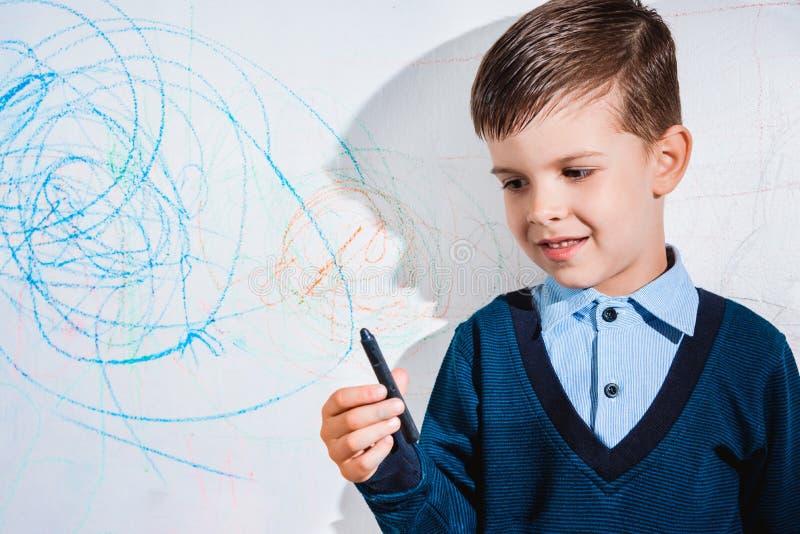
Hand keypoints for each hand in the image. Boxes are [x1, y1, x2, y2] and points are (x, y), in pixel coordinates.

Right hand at [320, 367, 409, 482]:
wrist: (371, 453)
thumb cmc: (370, 423)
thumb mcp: (380, 404)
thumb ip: (390, 389)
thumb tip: (401, 374)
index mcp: (331, 410)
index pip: (340, 398)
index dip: (362, 393)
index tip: (384, 390)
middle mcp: (328, 431)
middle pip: (350, 419)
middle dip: (377, 411)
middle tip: (398, 406)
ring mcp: (335, 452)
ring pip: (354, 441)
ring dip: (378, 430)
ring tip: (396, 423)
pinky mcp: (347, 470)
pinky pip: (362, 463)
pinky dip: (378, 452)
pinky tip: (389, 442)